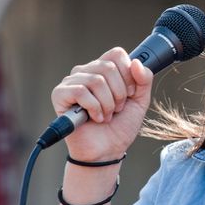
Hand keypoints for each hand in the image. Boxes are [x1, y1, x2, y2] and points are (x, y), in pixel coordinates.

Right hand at [51, 47, 153, 161]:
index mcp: (104, 69)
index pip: (116, 54)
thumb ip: (144, 80)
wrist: (107, 150)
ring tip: (106, 116)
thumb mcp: (140, 101)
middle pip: (108, 67)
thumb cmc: (120, 126)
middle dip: (119, 94)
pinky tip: (95, 118)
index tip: (129, 94)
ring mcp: (72, 82)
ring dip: (107, 104)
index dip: (128, 75)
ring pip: (96, 80)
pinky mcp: (60, 94)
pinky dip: (94, 108)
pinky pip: (80, 91)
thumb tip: (136, 62)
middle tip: (117, 109)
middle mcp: (86, 71)